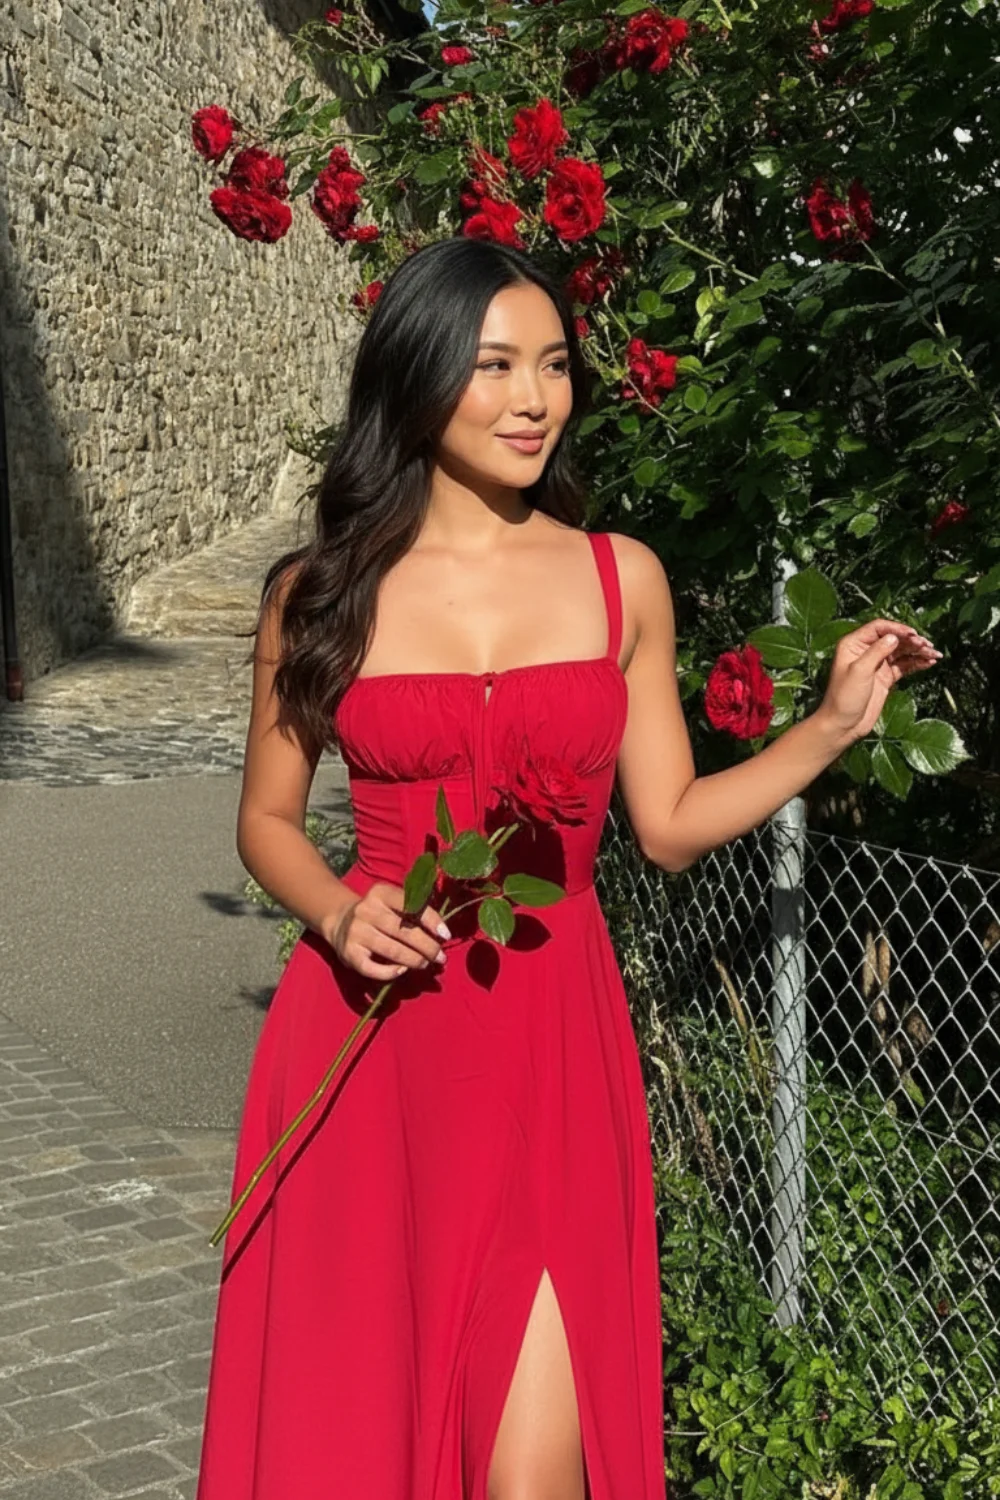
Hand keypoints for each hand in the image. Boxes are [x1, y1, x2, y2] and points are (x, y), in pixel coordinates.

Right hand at [324, 882, 449, 982]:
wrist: (339, 920)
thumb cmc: (378, 913)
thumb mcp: (391, 902)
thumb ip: (413, 910)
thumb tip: (441, 933)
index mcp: (380, 893)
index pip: (410, 905)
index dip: (431, 921)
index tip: (445, 936)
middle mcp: (366, 910)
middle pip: (404, 931)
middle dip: (427, 946)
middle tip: (440, 957)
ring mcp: (356, 932)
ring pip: (392, 951)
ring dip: (414, 960)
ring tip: (426, 964)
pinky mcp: (349, 954)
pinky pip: (373, 969)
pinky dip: (391, 972)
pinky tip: (402, 970)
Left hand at [815, 619, 941, 745]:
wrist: (843, 724)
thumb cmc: (845, 697)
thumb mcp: (859, 671)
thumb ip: (877, 652)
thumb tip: (894, 637)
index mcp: (854, 644)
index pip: (878, 628)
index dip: (897, 628)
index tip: (914, 634)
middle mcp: (866, 651)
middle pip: (893, 638)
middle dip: (912, 641)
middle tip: (927, 645)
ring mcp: (877, 664)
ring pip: (901, 652)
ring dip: (918, 651)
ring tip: (934, 654)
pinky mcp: (885, 677)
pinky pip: (904, 666)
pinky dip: (917, 663)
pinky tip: (930, 663)